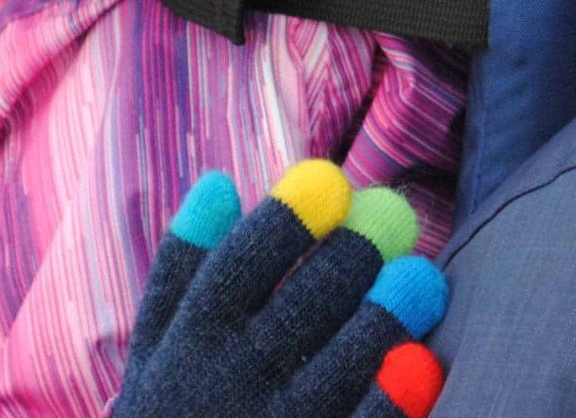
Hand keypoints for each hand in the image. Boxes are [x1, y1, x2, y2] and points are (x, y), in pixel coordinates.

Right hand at [111, 160, 446, 417]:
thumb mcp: (154, 350)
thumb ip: (180, 269)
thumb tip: (220, 182)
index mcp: (191, 343)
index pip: (238, 267)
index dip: (286, 221)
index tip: (328, 179)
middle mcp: (229, 385)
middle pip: (298, 309)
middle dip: (349, 257)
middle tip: (392, 215)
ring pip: (336, 370)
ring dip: (381, 319)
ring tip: (421, 276)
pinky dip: (389, 401)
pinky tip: (421, 362)